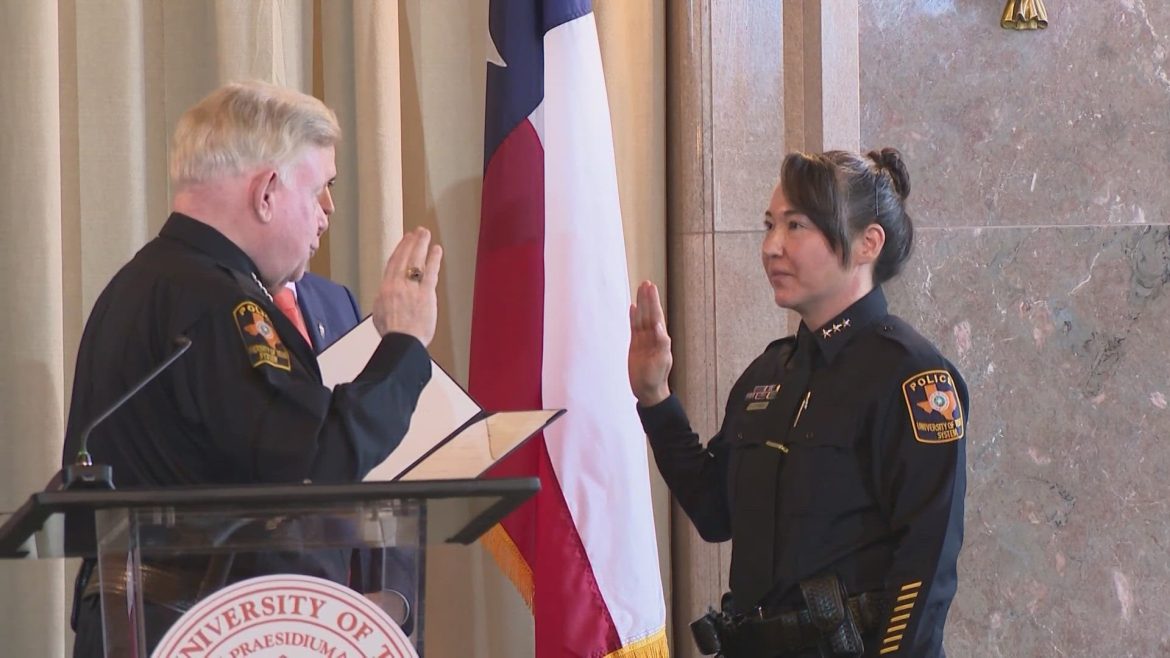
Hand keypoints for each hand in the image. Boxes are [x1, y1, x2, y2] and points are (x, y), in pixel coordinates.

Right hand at [371, 227, 442, 345]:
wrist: (402, 342)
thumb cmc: (393, 334)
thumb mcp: (379, 314)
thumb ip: (383, 300)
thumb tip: (386, 294)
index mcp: (385, 288)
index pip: (393, 263)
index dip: (400, 249)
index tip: (404, 241)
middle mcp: (397, 284)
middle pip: (404, 258)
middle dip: (411, 242)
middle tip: (417, 232)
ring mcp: (412, 288)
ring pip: (416, 260)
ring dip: (421, 244)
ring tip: (426, 234)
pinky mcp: (426, 293)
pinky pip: (430, 271)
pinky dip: (433, 259)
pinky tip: (437, 250)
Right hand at [628, 280, 672, 405]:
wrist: (647, 390)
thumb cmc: (656, 377)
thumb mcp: (661, 361)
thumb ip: (661, 343)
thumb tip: (659, 327)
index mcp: (660, 338)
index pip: (655, 316)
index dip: (653, 302)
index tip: (651, 289)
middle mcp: (652, 336)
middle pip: (648, 313)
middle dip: (647, 299)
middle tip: (646, 283)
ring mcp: (643, 340)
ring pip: (641, 317)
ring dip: (641, 304)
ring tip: (640, 290)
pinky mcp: (635, 345)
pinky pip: (634, 327)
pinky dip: (633, 317)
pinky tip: (633, 308)